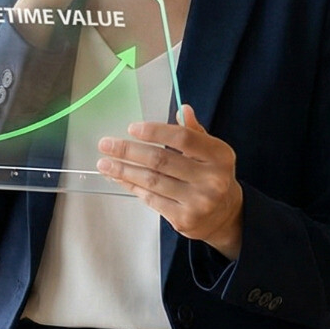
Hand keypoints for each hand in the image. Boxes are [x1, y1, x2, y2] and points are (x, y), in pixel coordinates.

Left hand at [96, 105, 244, 259]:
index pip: (183, 138)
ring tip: (104, 163)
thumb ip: (195, 132)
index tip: (132, 128)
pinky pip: (151, 199)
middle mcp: (212, 179)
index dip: (155, 132)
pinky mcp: (184, 219)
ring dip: (124, 170)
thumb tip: (183, 109)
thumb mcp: (211, 152)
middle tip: (106, 145)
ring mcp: (198, 201)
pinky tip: (119, 177)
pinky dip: (131, 186)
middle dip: (129, 151)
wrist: (225, 215)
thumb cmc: (212, 176)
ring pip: (152, 181)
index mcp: (219, 156)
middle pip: (161, 160)